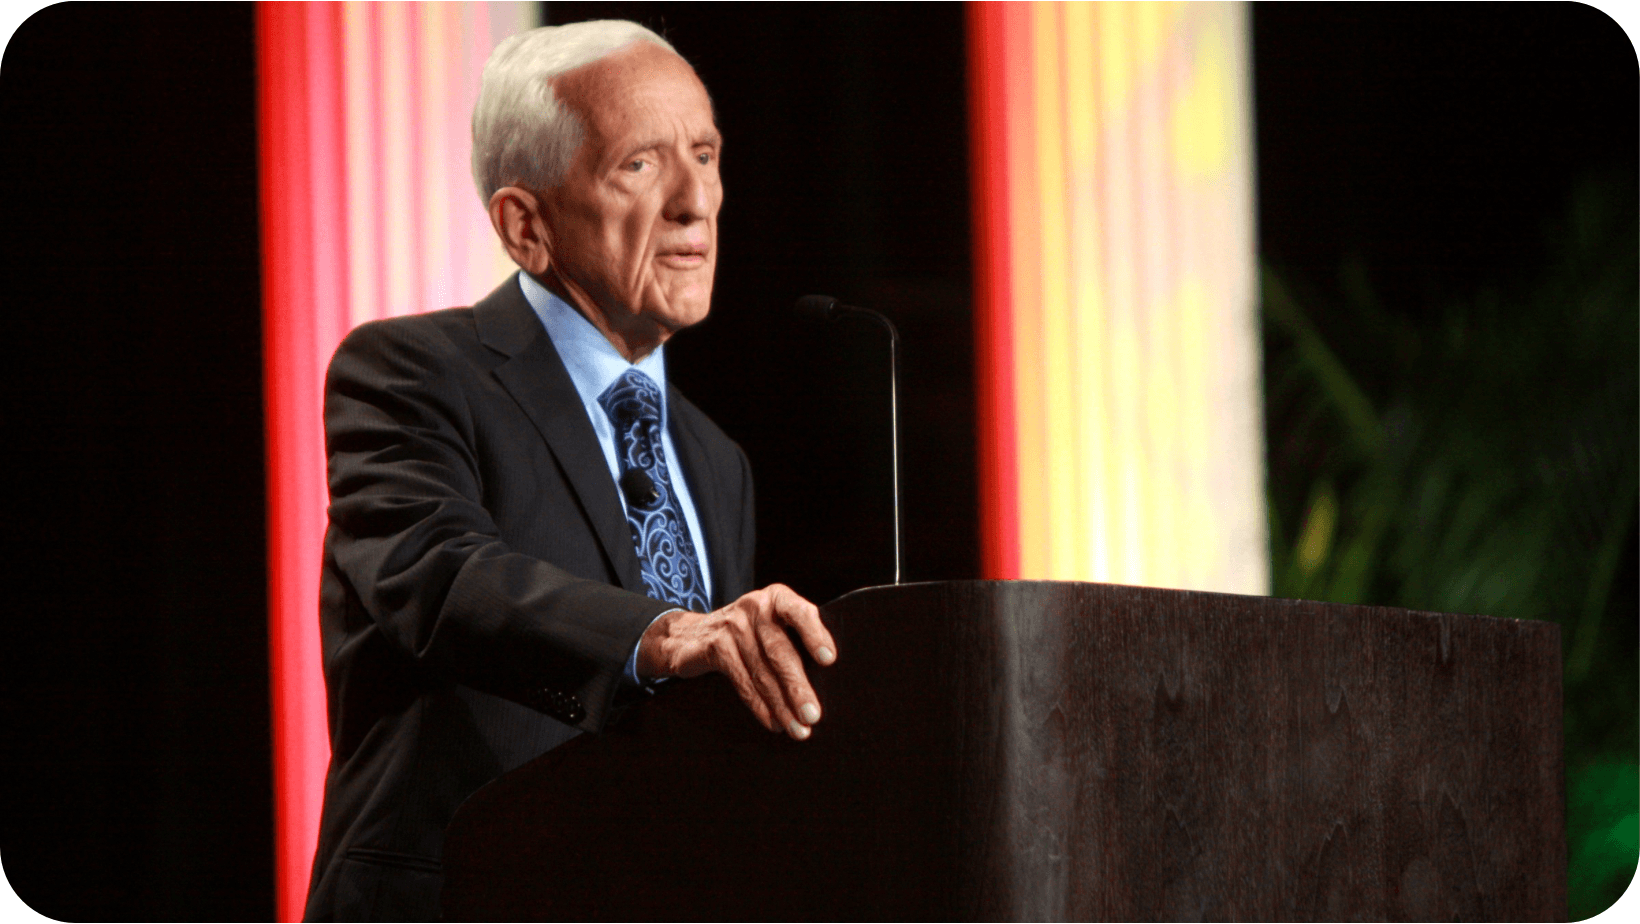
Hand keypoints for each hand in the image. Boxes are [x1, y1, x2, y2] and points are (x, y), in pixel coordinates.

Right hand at [636, 583, 836, 739]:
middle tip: (812, 715)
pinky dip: (760, 705)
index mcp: (777, 598)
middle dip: (798, 687)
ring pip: (762, 672)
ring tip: (798, 728)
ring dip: (781, 705)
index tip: (829, 659)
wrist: (691, 635)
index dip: (815, 634)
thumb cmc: (749, 634)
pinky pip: (742, 681)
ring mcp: (732, 625)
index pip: (800, 612)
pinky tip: (773, 721)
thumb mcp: (772, 624)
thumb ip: (795, 639)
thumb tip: (828, 681)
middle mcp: (755, 606)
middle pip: (780, 650)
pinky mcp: (715, 646)